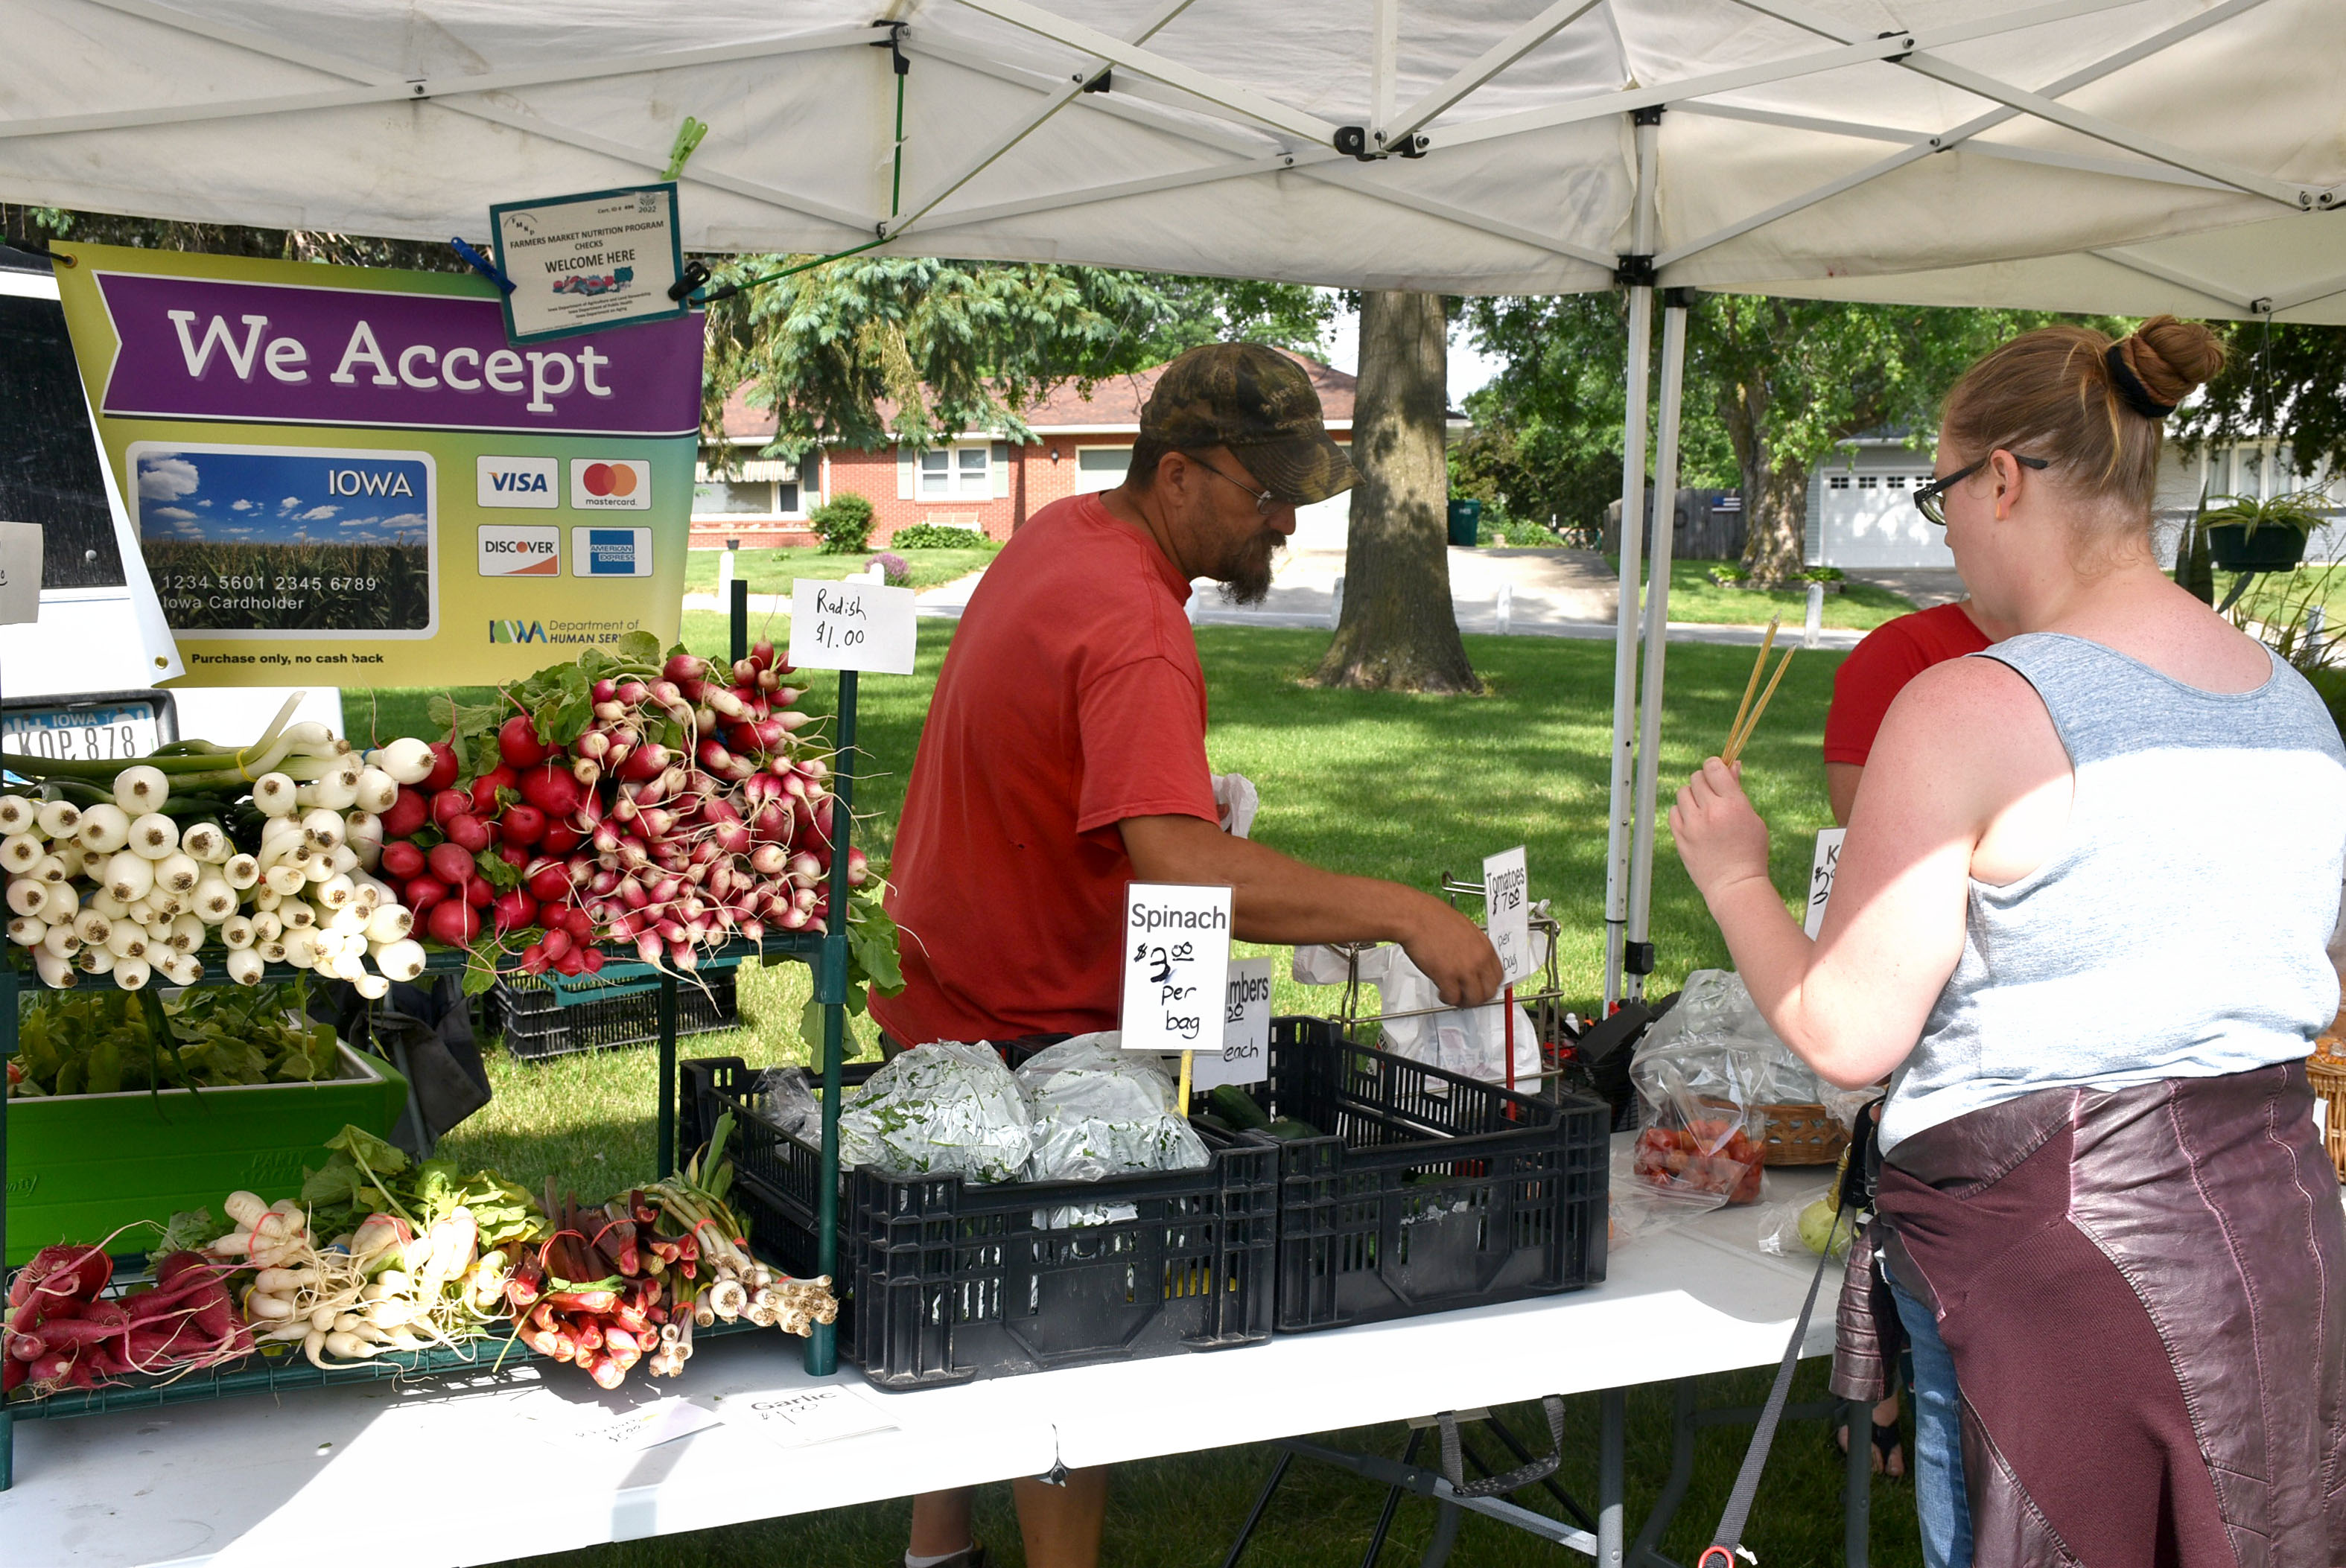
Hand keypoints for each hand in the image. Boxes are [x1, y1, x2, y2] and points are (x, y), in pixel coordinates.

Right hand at [1400, 895, 1504, 1007]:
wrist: (1416, 917)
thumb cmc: (1434, 918)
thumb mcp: (1465, 929)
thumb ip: (1473, 948)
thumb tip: (1473, 962)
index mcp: (1484, 946)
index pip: (1498, 976)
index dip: (1489, 986)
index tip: (1481, 987)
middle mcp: (1478, 959)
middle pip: (1489, 991)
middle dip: (1478, 997)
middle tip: (1468, 996)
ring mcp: (1464, 969)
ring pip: (1474, 999)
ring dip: (1463, 1001)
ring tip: (1454, 996)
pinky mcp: (1446, 976)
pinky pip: (1453, 998)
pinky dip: (1447, 999)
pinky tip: (1442, 991)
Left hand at [1669, 757, 1770, 902]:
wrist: (1735, 884)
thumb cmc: (1749, 852)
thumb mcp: (1752, 818)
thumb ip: (1737, 791)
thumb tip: (1733, 765)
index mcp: (1733, 804)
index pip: (1714, 768)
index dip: (1714, 765)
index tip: (1716, 770)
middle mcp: (1710, 812)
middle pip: (1696, 778)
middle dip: (1704, 782)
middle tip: (1712, 794)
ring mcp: (1693, 825)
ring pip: (1682, 792)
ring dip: (1692, 796)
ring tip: (1703, 810)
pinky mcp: (1680, 838)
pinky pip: (1673, 812)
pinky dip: (1682, 812)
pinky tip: (1693, 822)